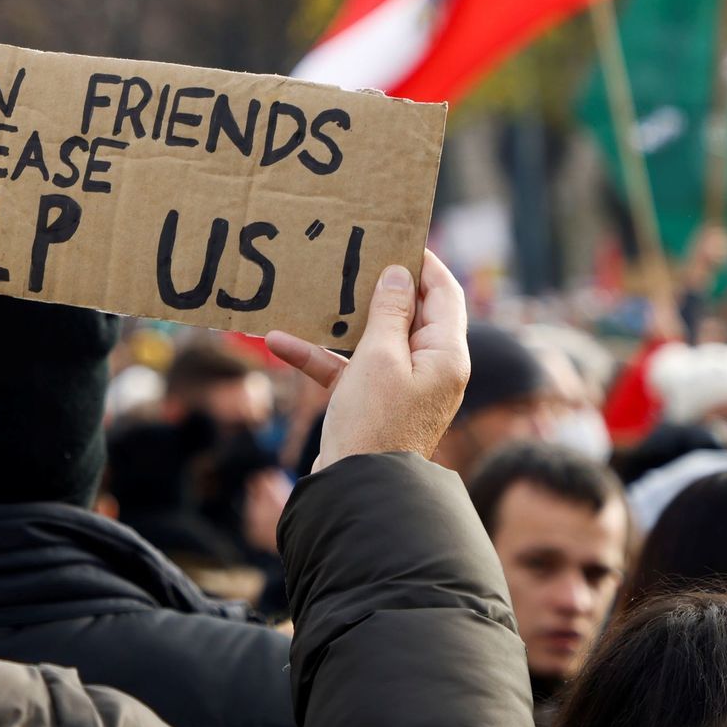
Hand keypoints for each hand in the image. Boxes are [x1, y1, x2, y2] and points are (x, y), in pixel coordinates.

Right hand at [266, 250, 469, 469]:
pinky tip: (280, 341)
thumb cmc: (374, 422)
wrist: (357, 490)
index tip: (396, 236)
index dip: (423, 263)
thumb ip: (388, 312)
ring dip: (342, 321)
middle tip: (353, 255)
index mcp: (446, 354)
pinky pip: (347, 368)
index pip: (444, 294)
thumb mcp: (379, 357)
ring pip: (374, 339)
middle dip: (378, 286)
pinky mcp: (372, 402)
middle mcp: (430, 368)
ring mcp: (401, 386)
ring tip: (318, 290)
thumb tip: (398, 275)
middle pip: (409, 313)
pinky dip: (319, 356)